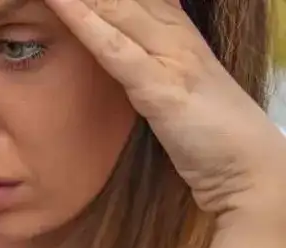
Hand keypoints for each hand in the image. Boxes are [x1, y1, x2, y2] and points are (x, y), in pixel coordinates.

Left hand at [46, 0, 285, 214]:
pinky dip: (87, 24)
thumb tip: (116, 55)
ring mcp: (171, 58)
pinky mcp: (162, 88)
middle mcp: (176, 36)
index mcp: (178, 34)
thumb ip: (146, 69)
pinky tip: (62, 4)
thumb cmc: (209, 137)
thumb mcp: (172, 91)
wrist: (247, 169)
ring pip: (117, 9)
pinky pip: (116, 49)